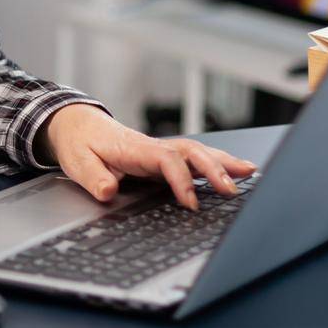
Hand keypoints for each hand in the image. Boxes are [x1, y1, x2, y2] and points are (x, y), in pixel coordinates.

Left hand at [41, 104, 256, 210]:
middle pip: (190, 152)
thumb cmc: (80, 143)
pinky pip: (195, 157)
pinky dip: (217, 162)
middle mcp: (153, 146)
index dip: (181, 180)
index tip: (191, 203)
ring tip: (250, 172)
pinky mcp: (164, 155)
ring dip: (224, 162)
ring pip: (198, 152)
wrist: (77, 125)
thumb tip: (109, 192)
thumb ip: (93, 178)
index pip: (166, 160)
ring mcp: (161, 149)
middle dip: (214, 169)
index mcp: (134, 148)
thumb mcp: (78, 162)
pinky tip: (236, 169)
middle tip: (232, 189)